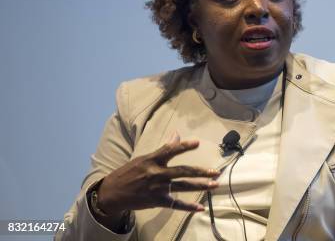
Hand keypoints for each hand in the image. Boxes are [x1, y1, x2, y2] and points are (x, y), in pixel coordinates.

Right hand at [96, 132, 219, 215]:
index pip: (170, 150)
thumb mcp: (143, 158)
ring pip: (183, 187)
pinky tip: (200, 208)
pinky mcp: (157, 200)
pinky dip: (188, 207)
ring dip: (201, 186)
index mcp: (152, 160)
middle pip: (183, 171)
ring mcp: (158, 188)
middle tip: (215, 171)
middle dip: (201, 171)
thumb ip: (162, 149)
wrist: (112, 193)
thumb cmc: (129, 172)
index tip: (197, 143)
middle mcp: (157, 173)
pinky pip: (176, 204)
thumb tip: (176, 134)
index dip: (183, 146)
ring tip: (214, 185)